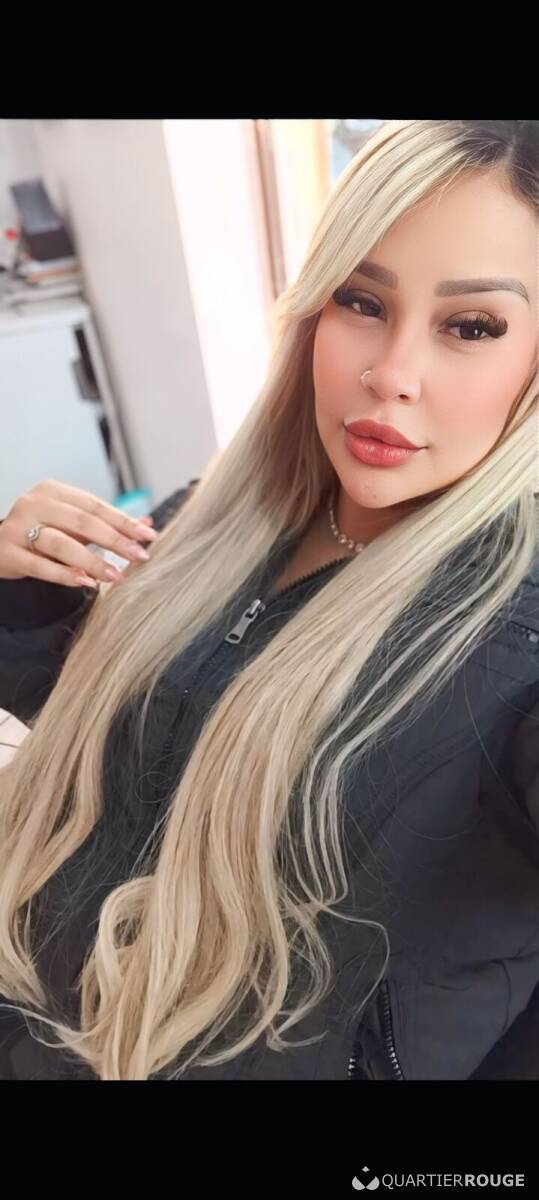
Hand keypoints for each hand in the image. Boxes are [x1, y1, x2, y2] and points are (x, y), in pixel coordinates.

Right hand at [0, 479, 157, 589]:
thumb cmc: (40, 532)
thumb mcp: (72, 525)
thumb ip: (106, 524)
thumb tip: (147, 525)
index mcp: (53, 491)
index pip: (95, 506)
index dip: (123, 522)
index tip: (149, 536)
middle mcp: (34, 504)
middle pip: (82, 522)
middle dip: (115, 541)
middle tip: (140, 556)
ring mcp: (18, 527)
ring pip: (61, 544)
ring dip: (92, 561)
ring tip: (115, 576)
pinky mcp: (8, 552)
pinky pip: (40, 566)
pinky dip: (64, 575)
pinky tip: (85, 583)